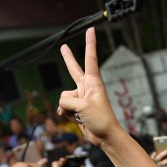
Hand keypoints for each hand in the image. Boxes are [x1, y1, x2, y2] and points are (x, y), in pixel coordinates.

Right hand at [58, 28, 123, 145]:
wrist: (105, 137)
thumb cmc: (101, 119)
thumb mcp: (82, 106)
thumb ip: (67, 100)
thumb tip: (61, 105)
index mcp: (93, 82)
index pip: (90, 58)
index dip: (89, 43)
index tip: (91, 29)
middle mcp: (86, 88)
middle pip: (73, 69)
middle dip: (68, 58)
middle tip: (64, 47)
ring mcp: (81, 98)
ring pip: (64, 97)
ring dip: (68, 108)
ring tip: (82, 115)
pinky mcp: (77, 109)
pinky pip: (63, 108)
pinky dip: (66, 114)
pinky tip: (76, 119)